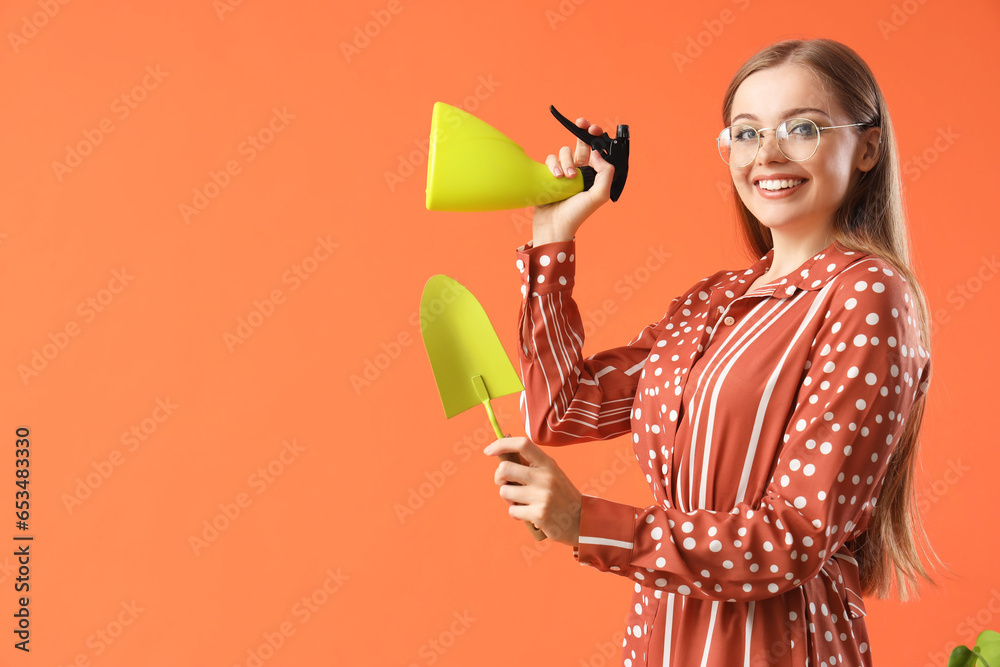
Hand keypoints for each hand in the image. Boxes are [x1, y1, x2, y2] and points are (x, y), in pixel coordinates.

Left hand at [484, 437, 581, 545]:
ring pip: (505, 492)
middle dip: (499, 478)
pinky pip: (512, 511)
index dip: (502, 444)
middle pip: (505, 469)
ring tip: (523, 502)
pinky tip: (530, 515)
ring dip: (509, 499)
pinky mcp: (539, 514)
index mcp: (548, 464)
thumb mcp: (551, 474)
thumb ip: (530, 464)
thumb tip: (503, 450)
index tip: (488, 451)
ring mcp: (542, 496)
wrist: (582, 521)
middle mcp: (545, 477)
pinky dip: (517, 514)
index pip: (522, 444)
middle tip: (506, 483)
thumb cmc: (560, 496)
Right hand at [531, 117, 615, 245]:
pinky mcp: (549, 174)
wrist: (555, 225)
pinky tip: (556, 178)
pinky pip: (551, 159)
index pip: (597, 151)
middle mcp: (580, 171)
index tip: (593, 129)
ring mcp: (564, 171)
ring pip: (565, 152)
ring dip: (566, 162)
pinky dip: (553, 166)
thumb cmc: (578, 214)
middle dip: (581, 132)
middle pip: (581, 144)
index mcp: (594, 174)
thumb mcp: (599, 195)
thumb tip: (597, 153)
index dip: (596, 137)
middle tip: (581, 124)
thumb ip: (606, 173)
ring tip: (568, 178)